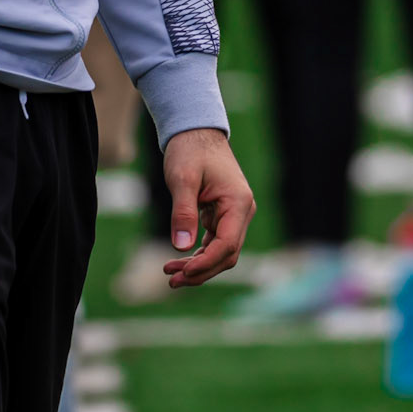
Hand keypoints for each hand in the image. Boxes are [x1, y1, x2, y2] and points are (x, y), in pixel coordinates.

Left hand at [161, 128, 255, 287]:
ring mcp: (235, 215)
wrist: (196, 132)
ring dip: (199, 266)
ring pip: (221, 252)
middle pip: (226, 255)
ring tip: (170, 273)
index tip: (183, 272)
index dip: (206, 263)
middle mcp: (242, 212)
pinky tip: (180, 260)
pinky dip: (199, 254)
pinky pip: (215, 242)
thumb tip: (181, 248)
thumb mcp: (182, 179)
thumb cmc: (190, 151)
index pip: (227, 245)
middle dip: (201, 271)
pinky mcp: (224, 215)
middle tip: (171, 280)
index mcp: (238, 203)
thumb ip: (183, 213)